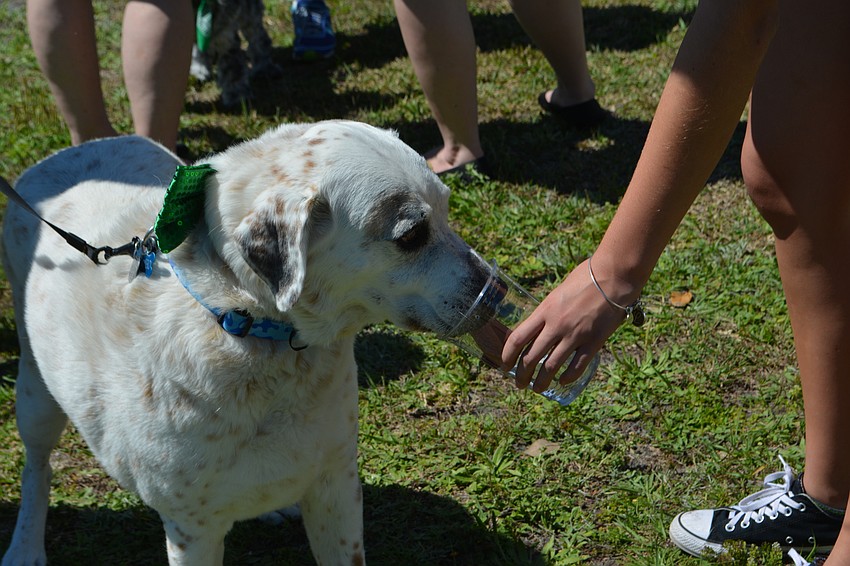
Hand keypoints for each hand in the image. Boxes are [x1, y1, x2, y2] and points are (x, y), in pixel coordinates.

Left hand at [500, 258, 627, 391]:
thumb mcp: (558, 293)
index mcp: (544, 311)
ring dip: (541, 382)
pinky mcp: (594, 342)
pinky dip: (567, 377)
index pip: (518, 338)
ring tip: (537, 389)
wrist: (613, 277)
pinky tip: (562, 381)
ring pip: (551, 367)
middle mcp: (556, 325)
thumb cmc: (585, 278)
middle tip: (520, 383)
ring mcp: (575, 335)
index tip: (505, 365)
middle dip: (522, 375)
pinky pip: (577, 366)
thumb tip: (538, 326)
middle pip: (531, 357)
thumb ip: (548, 311)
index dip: (507, 356)